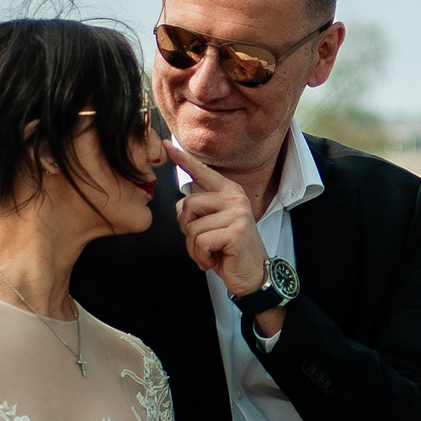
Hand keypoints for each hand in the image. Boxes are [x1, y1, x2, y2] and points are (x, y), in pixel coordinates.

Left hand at [164, 141, 270, 301]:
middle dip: (187, 229)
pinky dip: (201, 257)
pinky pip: (201, 241)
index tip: (168, 146)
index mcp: (229, 192)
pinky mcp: (236, 231)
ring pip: (193, 227)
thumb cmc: (229, 249)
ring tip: (210, 253)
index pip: (202, 173)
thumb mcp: (212, 225)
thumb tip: (181, 204)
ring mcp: (238, 214)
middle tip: (203, 242)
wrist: (253, 273)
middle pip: (188, 205)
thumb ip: (199, 210)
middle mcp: (235, 199)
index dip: (184, 160)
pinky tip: (214, 260)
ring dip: (194, 248)